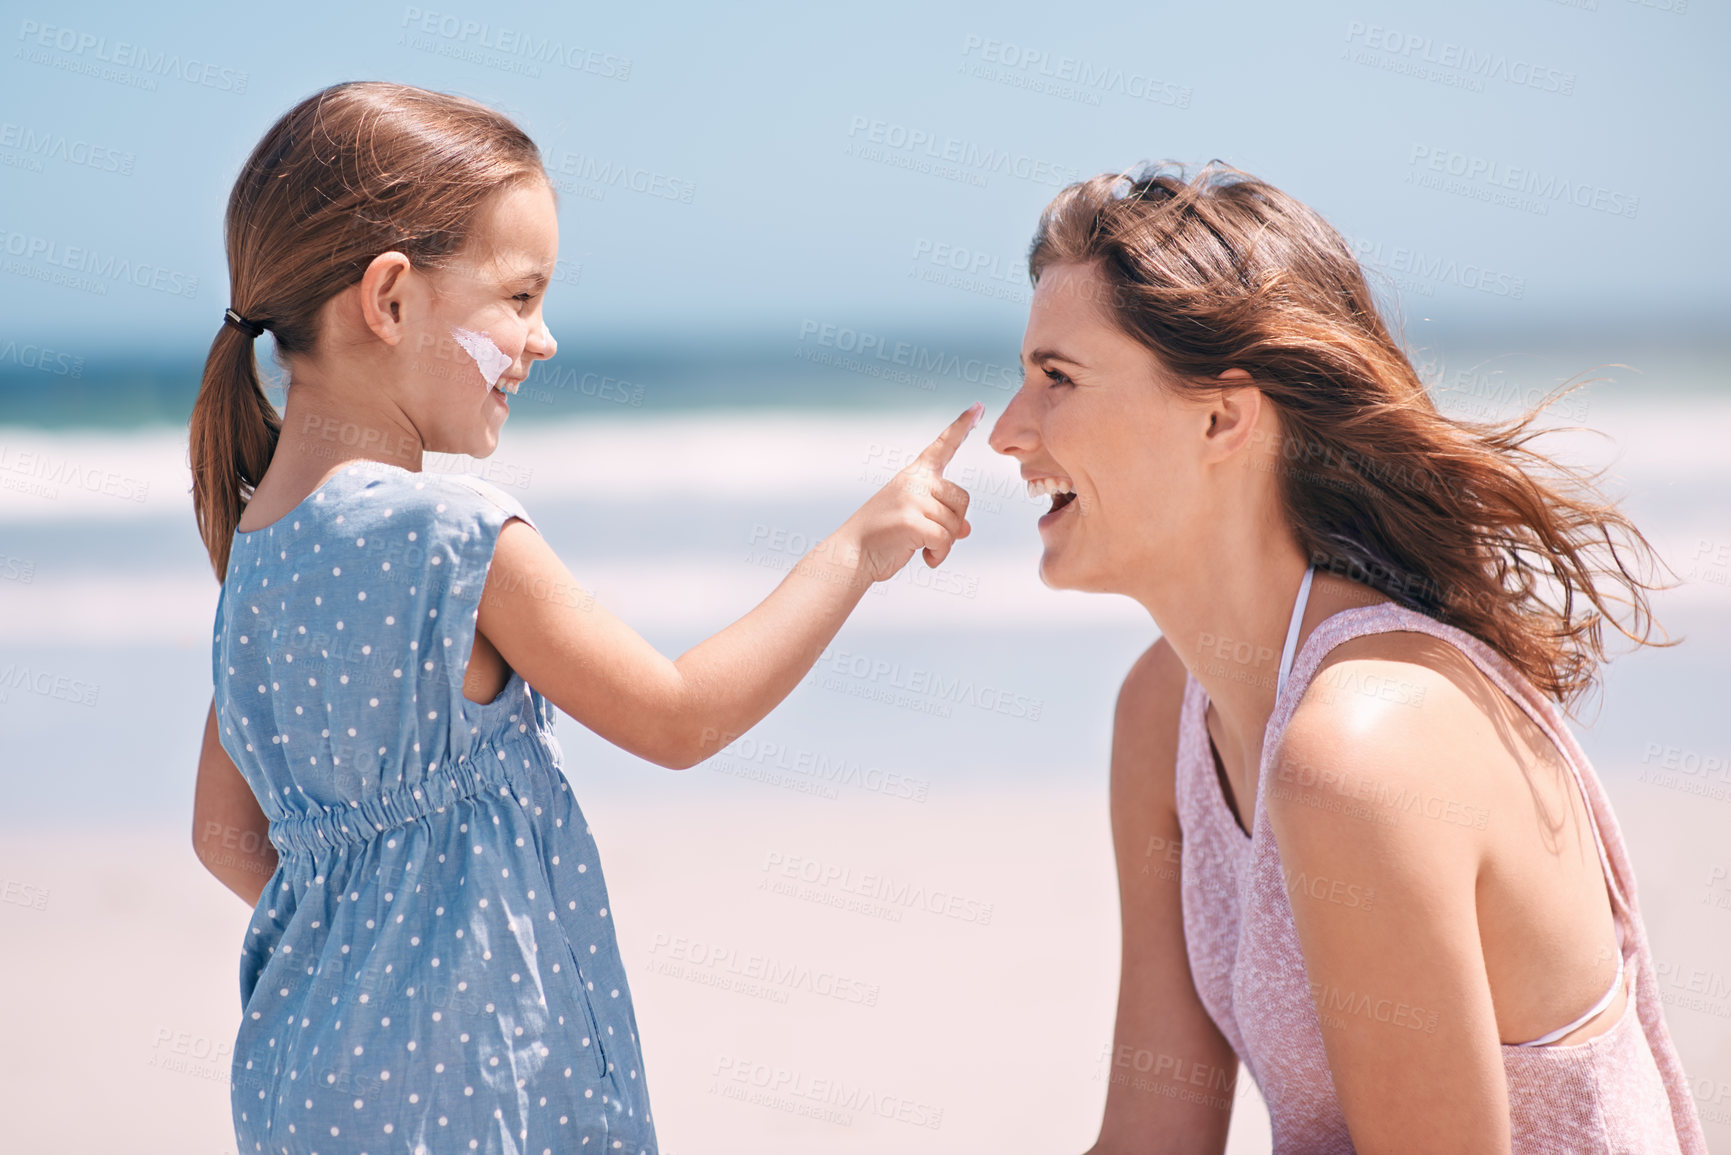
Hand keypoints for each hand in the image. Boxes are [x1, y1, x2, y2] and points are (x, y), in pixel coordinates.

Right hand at [833, 402, 980, 582]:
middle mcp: (915, 481)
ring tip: (920, 547)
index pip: (943, 446)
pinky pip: (945, 540)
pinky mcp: (911, 520)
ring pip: (955, 524)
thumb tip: (966, 530)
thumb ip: (941, 517)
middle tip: (932, 537)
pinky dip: (939, 555)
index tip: (977, 406)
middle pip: (962, 499)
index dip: (962, 426)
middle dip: (954, 524)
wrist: (852, 554)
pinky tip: (926, 559)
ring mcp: (912, 498)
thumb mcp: (915, 519)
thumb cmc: (883, 536)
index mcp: (914, 474)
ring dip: (944, 544)